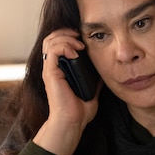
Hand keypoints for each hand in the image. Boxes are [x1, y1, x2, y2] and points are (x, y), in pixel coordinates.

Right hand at [35, 29, 99, 154]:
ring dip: (66, 37)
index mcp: (59, 69)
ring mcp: (50, 69)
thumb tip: (104, 71)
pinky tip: (76, 53)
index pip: (56, 42)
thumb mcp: (91, 91)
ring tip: (79, 46)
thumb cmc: (79, 111)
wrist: (71, 122)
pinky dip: (65, 46)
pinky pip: (54, 50)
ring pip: (50, 40)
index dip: (68, 35)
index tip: (82, 39)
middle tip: (80, 37)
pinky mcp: (50, 73)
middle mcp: (52, 67)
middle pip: (51, 37)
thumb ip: (94, 80)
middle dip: (66, 32)